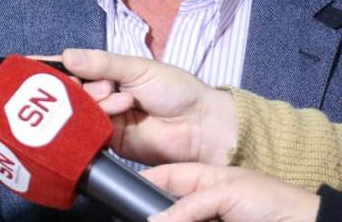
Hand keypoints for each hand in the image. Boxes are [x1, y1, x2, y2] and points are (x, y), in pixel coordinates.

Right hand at [62, 49, 235, 164]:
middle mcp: (101, 96)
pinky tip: (114, 112)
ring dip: (96, 102)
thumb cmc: (176, 90)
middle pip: (70, 91)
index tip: (33, 65)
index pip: (73, 68)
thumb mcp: (138, 68)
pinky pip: (88, 131)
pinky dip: (97, 121)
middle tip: (103, 85)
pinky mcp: (107, 142)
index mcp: (108, 73)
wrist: (201, 126)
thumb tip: (67, 55)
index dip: (53, 67)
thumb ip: (102, 63)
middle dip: (80, 86)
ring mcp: (103, 119)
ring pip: (78, 110)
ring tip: (122, 100)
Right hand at [143, 163, 319, 221]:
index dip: (142, 182)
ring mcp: (207, 220)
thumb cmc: (271, 202)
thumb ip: (187, 204)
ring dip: (161, 221)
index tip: (122, 194)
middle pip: (165, 208)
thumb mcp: (226, 193)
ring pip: (174, 221)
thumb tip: (152, 219)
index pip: (163, 177)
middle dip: (150, 212)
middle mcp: (201, 202)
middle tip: (132, 218)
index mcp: (202, 178)